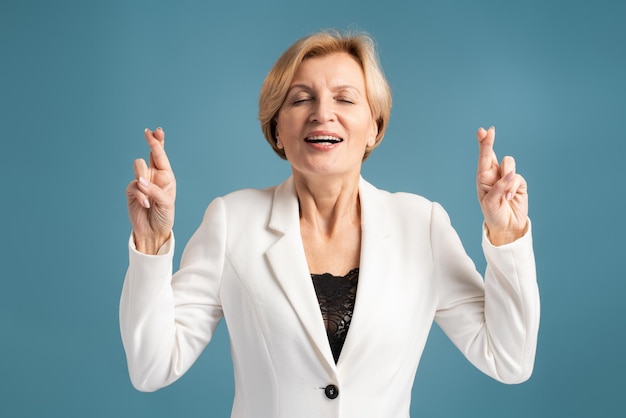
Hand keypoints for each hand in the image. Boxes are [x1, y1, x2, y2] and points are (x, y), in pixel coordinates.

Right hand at [126, 127, 175, 253]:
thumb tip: (139, 181)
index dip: (158, 142)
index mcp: (165, 176)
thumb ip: (155, 189)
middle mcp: (153, 176)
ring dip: (144, 178)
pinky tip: (146, 204)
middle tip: (149, 134)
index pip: (161, 156)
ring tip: (150, 194)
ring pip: (139, 167)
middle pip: (149, 155)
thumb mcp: (166, 202)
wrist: (153, 231)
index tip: (156, 131)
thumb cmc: (164, 215)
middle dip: (151, 144)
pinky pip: (134, 186)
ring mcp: (141, 182)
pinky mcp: (131, 191)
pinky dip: (140, 195)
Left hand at [476, 126, 527, 245]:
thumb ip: (498, 187)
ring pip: (508, 163)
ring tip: (503, 193)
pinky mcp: (519, 183)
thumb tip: (511, 174)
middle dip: (489, 142)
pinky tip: (509, 198)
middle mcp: (494, 175)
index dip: (483, 144)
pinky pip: (517, 177)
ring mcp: (507, 177)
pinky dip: (512, 187)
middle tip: (489, 131)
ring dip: (506, 176)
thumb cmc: (493, 214)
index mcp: (483, 178)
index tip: (483, 131)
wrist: (507, 226)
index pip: (483, 158)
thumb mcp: (490, 202)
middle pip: (493, 153)